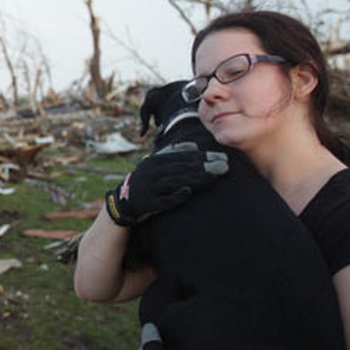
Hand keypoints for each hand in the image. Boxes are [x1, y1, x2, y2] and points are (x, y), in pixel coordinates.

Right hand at [105, 142, 227, 226]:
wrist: (124, 200)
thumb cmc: (146, 180)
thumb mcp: (156, 163)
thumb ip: (173, 154)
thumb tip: (194, 146)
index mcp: (157, 161)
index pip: (184, 157)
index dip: (204, 157)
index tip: (221, 157)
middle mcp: (154, 172)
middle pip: (183, 168)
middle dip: (205, 167)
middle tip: (224, 166)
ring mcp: (151, 187)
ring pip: (176, 181)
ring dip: (196, 179)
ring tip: (214, 177)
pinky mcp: (149, 203)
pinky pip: (164, 200)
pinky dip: (175, 196)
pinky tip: (188, 192)